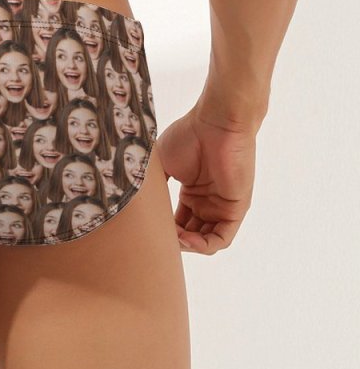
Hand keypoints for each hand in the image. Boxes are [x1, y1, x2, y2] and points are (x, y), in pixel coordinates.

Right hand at [154, 98, 256, 254]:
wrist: (216, 122)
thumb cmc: (189, 135)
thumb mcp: (161, 164)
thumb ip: (152, 187)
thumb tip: (131, 205)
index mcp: (192, 191)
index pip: (177, 222)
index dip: (163, 229)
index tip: (147, 229)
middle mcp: (208, 201)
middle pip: (190, 234)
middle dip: (173, 241)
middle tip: (156, 238)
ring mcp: (222, 206)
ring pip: (205, 240)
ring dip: (187, 246)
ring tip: (170, 241)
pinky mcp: (236, 208)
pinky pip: (222, 238)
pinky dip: (203, 245)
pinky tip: (185, 240)